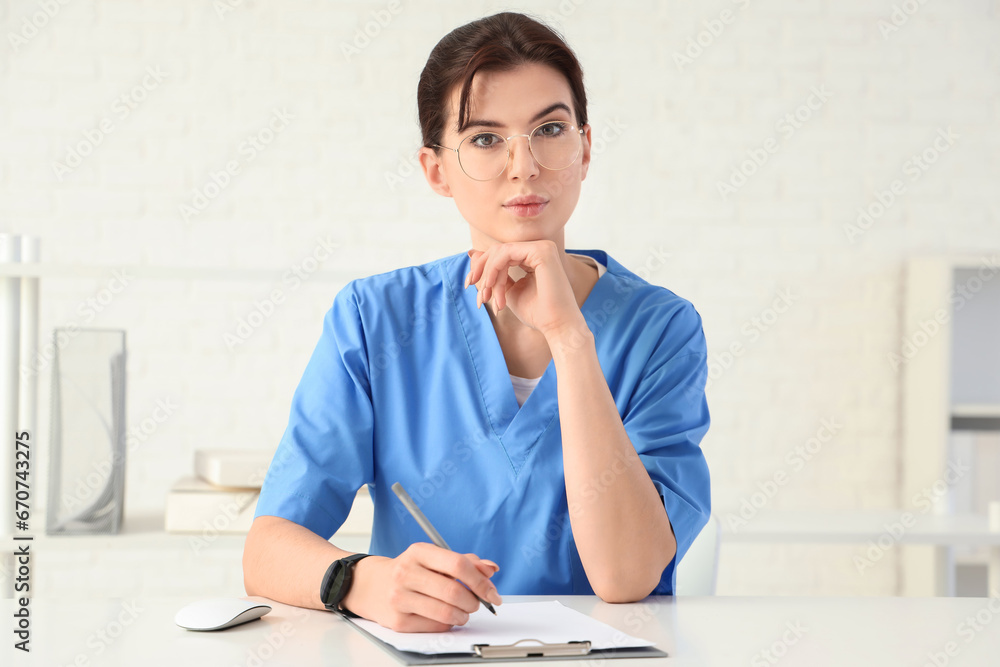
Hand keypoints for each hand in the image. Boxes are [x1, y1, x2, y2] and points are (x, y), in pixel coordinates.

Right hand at [339, 543, 501, 631]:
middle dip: (474, 602)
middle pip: (454, 592)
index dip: (480, 581)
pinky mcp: (398, 621)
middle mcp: (406, 572)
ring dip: (463, 615)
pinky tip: (445, 617)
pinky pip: (435, 626)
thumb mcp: (433, 558)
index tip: (492, 592)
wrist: (370, 585)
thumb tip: (491, 569)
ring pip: (446, 613)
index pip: (458, 565)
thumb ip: (464, 562)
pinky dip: (448, 625)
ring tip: (463, 612)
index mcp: (419, 552)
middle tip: (477, 604)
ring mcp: (400, 597)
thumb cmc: (409, 571)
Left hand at [466, 240, 583, 335]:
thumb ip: (493, 273)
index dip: (481, 267)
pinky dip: (494, 269)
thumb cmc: (537, 313)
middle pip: (498, 250)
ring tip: (489, 297)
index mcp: (534, 257)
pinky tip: (491, 285)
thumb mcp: (507, 290)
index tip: (468, 284)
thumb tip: (472, 253)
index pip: (500, 254)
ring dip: (489, 275)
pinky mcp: (541, 251)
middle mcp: (539, 248)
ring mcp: (542, 247)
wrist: (557, 326)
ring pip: (500, 252)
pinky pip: (506, 253)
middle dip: (481, 270)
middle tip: (472, 289)